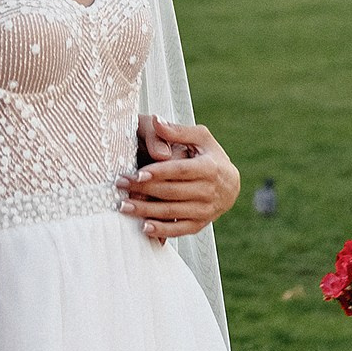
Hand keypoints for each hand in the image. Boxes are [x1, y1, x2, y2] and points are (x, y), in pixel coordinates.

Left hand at [119, 120, 239, 240]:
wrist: (231, 185)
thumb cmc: (210, 156)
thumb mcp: (201, 138)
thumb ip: (177, 131)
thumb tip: (156, 120)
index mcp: (209, 167)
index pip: (180, 170)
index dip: (158, 172)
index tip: (137, 173)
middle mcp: (208, 191)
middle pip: (171, 192)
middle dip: (144, 190)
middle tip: (120, 185)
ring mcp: (205, 210)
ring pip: (172, 212)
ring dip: (146, 211)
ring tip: (123, 206)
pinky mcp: (200, 224)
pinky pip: (179, 230)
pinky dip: (161, 230)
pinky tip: (143, 227)